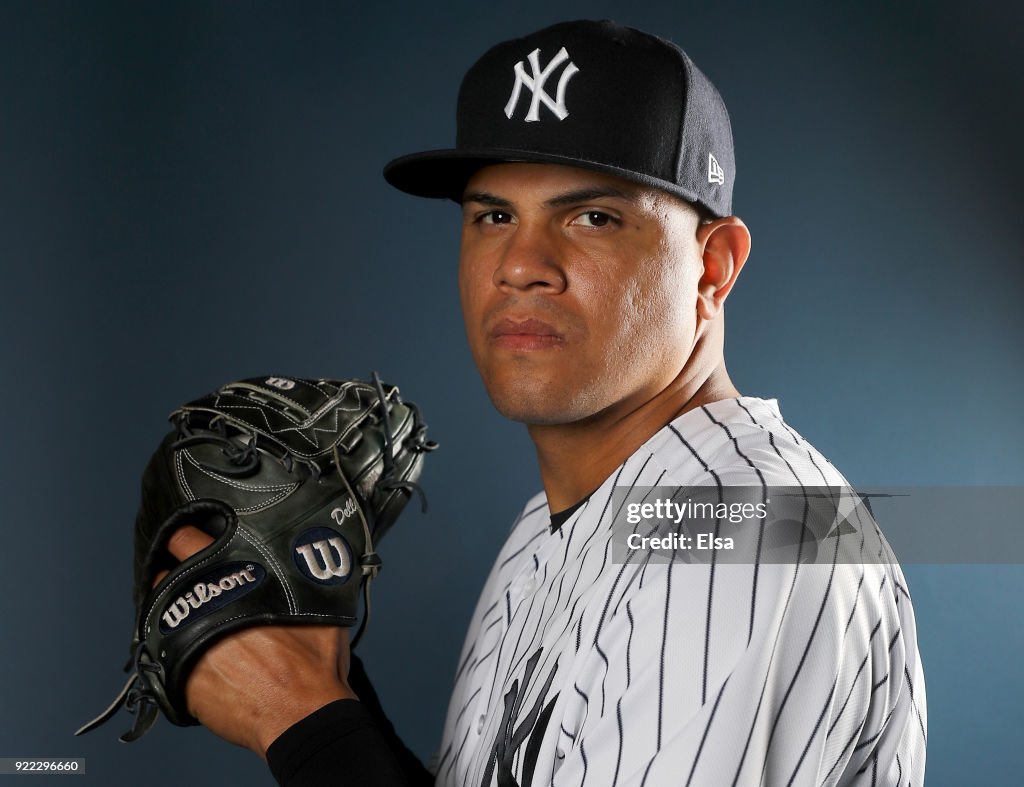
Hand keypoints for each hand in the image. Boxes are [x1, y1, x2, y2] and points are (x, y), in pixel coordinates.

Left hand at [157, 526, 358, 757]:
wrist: (302, 716)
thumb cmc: (314, 664)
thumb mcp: (321, 605)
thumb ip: (305, 574)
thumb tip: (314, 555)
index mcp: (236, 581)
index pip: (188, 540)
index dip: (186, 537)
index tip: (189, 539)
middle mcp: (203, 607)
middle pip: (164, 576)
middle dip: (172, 574)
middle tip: (186, 580)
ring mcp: (185, 643)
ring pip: (159, 616)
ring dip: (172, 614)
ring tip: (191, 621)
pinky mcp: (178, 677)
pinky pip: (165, 657)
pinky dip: (176, 653)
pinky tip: (197, 657)